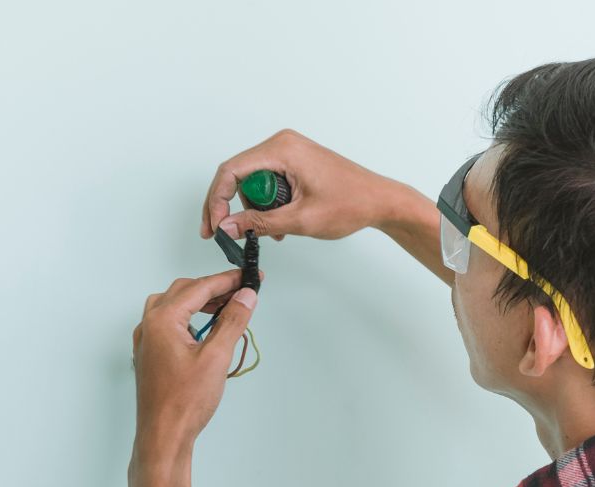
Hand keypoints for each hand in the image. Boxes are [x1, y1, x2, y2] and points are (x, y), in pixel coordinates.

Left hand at [130, 266, 263, 453]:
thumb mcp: (216, 357)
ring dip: (200, 303)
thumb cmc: (185, 401)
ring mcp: (146, 341)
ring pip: (173, 307)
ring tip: (227, 308)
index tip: (249, 277)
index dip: (227, 281)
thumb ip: (232, 321)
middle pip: (184, 292)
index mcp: (161, 320)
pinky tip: (206, 331)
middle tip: (241, 291)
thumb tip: (245, 296)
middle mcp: (148, 326)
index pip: (199, 288)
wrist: (164, 436)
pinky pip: (168, 325)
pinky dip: (189, 319)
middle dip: (213, 289)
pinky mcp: (150, 355)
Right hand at [200, 128, 402, 242]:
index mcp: (282, 150)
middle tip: (228, 234)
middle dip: (231, 207)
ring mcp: (288, 150)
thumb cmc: (351, 204)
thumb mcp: (300, 220)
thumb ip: (259, 223)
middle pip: (237, 174)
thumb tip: (226, 227)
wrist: (380, 200)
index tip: (214, 227)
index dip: (216, 201)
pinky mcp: (294, 160)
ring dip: (253, 209)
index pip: (230, 171)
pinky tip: (278, 224)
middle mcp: (282, 143)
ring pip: (251, 180)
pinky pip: (267, 180)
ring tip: (271, 232)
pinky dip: (267, 203)